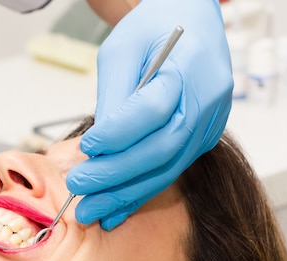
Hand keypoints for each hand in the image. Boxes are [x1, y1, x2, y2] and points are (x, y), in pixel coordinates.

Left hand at [67, 0, 232, 228]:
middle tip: (78, 186)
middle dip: (115, 174)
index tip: (86, 147)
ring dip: (125, 194)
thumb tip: (97, 146)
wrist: (190, 22)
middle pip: (161, 149)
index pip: (152, 111)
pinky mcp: (200, 140)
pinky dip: (139, 193)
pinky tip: (114, 213)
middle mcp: (207, 102)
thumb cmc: (155, 28)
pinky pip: (169, 171)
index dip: (117, 134)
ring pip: (167, 169)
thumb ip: (113, 96)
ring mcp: (209, 125)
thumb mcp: (122, 50)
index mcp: (190, 68)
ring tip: (89, 212)